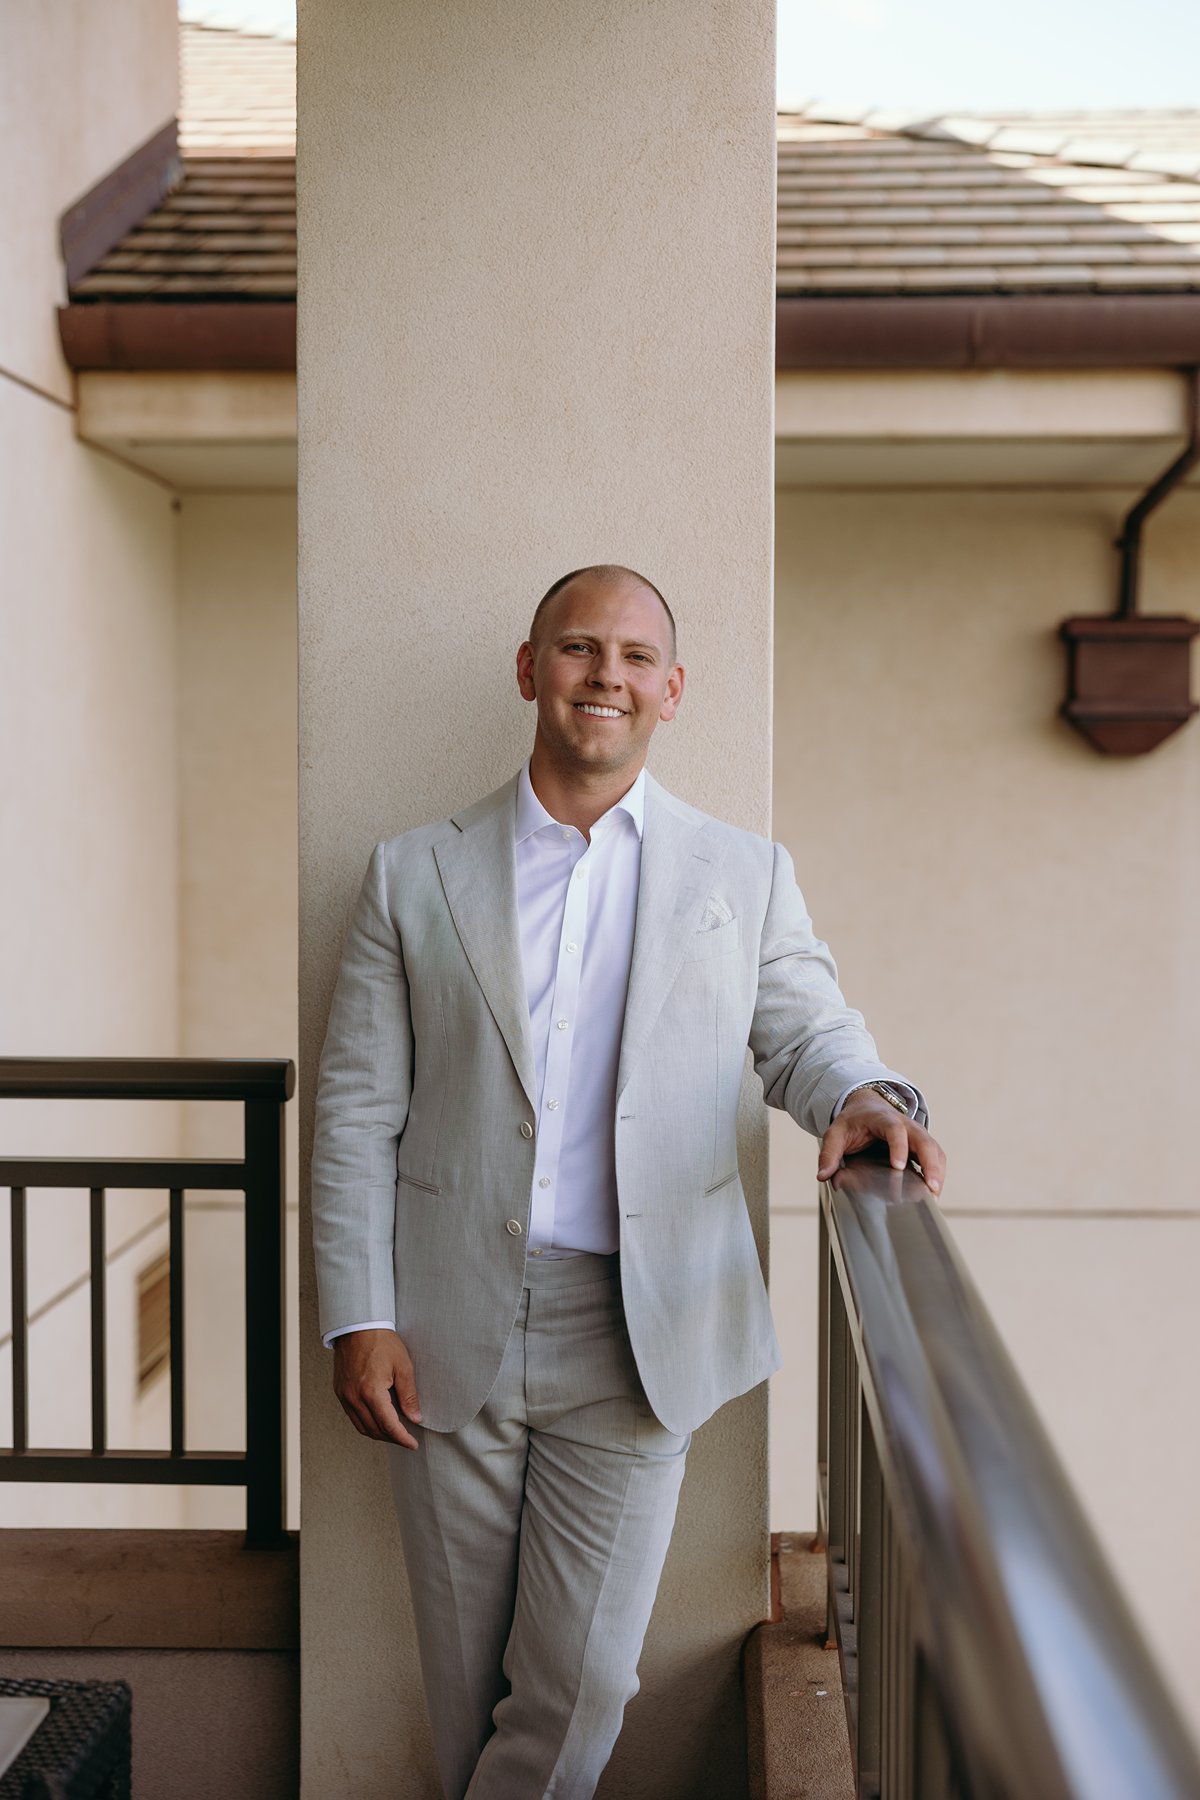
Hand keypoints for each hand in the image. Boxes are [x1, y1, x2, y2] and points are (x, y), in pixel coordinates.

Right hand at [333, 1328, 421, 1449]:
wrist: (358, 1326)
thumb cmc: (381, 1342)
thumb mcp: (403, 1366)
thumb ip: (409, 1396)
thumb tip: (415, 1418)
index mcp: (371, 1391)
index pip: (388, 1425)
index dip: (402, 1438)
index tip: (412, 1444)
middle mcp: (354, 1397)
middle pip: (374, 1430)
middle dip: (392, 1438)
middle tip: (406, 1439)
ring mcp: (344, 1396)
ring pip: (361, 1427)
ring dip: (378, 1433)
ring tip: (394, 1433)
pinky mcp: (340, 1392)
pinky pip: (353, 1416)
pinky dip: (366, 1423)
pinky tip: (377, 1420)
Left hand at [817, 1092, 945, 1196]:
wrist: (868, 1107)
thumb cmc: (854, 1121)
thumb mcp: (836, 1132)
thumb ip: (829, 1153)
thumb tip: (823, 1175)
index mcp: (883, 1118)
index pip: (895, 1130)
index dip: (899, 1147)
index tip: (898, 1166)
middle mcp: (905, 1124)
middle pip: (925, 1141)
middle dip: (930, 1164)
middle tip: (931, 1186)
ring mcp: (917, 1134)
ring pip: (935, 1150)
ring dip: (937, 1171)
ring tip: (934, 1194)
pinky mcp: (922, 1145)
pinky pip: (936, 1157)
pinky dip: (938, 1173)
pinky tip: (934, 1192)